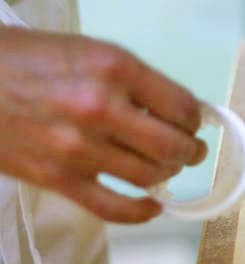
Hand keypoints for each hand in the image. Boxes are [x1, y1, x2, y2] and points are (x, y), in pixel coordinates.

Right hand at [0, 27, 206, 222]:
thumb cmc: (28, 58)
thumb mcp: (89, 51)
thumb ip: (134, 81)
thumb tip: (178, 112)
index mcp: (114, 68)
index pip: (182, 107)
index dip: (196, 119)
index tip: (193, 123)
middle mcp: (100, 108)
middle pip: (173, 147)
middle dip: (192, 152)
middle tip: (192, 151)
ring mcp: (78, 148)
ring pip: (150, 177)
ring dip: (168, 175)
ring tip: (167, 168)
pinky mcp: (58, 179)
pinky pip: (113, 208)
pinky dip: (142, 212)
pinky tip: (154, 206)